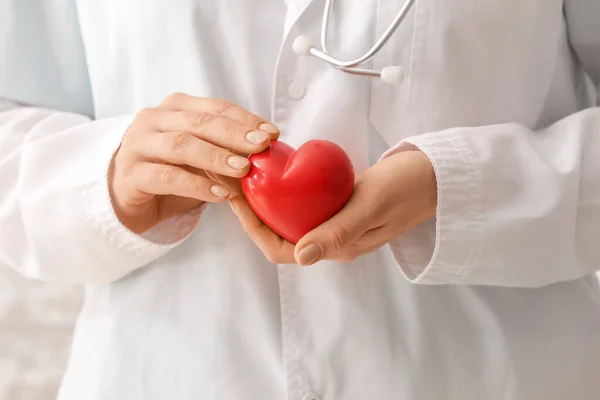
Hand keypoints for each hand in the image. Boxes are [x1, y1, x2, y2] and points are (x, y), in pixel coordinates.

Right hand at [109, 92, 278, 233]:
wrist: (124, 195)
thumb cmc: (168, 169)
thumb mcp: (199, 154)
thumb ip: (224, 147)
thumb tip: (266, 150)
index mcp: (174, 108)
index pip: (214, 107)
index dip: (245, 119)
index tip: (272, 133)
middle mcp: (153, 120)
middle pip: (199, 122)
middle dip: (234, 133)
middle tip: (261, 146)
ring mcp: (138, 146)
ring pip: (181, 145)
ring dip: (216, 156)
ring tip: (243, 168)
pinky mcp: (131, 175)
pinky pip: (167, 177)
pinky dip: (197, 185)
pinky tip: (220, 193)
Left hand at [230, 149, 436, 264]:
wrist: (437, 174)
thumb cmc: (408, 188)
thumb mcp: (371, 206)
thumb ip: (337, 231)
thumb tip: (300, 257)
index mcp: (338, 248)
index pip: (282, 249)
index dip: (254, 228)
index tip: (236, 200)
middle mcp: (333, 240)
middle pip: (281, 234)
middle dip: (254, 213)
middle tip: (234, 183)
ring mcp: (337, 224)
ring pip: (291, 219)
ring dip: (268, 202)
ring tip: (249, 177)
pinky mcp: (342, 207)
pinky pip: (306, 204)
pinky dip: (287, 192)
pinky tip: (278, 173)